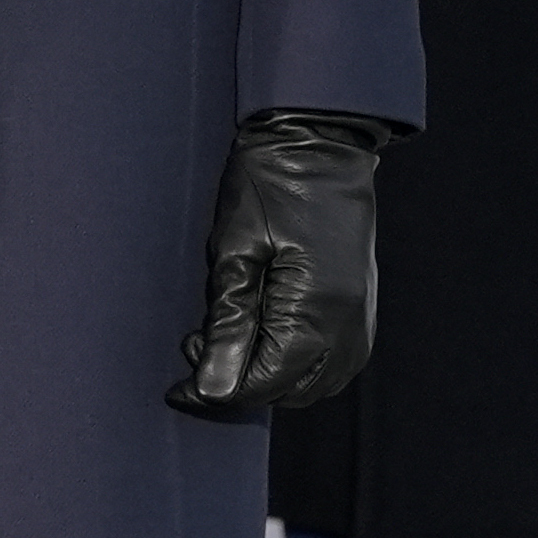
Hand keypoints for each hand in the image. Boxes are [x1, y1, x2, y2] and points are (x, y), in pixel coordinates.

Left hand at [174, 108, 394, 414]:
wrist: (317, 146)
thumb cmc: (268, 187)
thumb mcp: (234, 253)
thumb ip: (228, 324)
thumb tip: (214, 387)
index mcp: (316, 314)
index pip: (262, 384)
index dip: (215, 391)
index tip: (177, 387)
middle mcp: (348, 329)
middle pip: (286, 391)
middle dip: (237, 382)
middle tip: (196, 344)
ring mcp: (360, 322)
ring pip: (310, 384)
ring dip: (264, 375)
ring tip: (222, 336)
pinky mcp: (360, 312)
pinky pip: (329, 363)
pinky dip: (291, 363)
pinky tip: (258, 335)